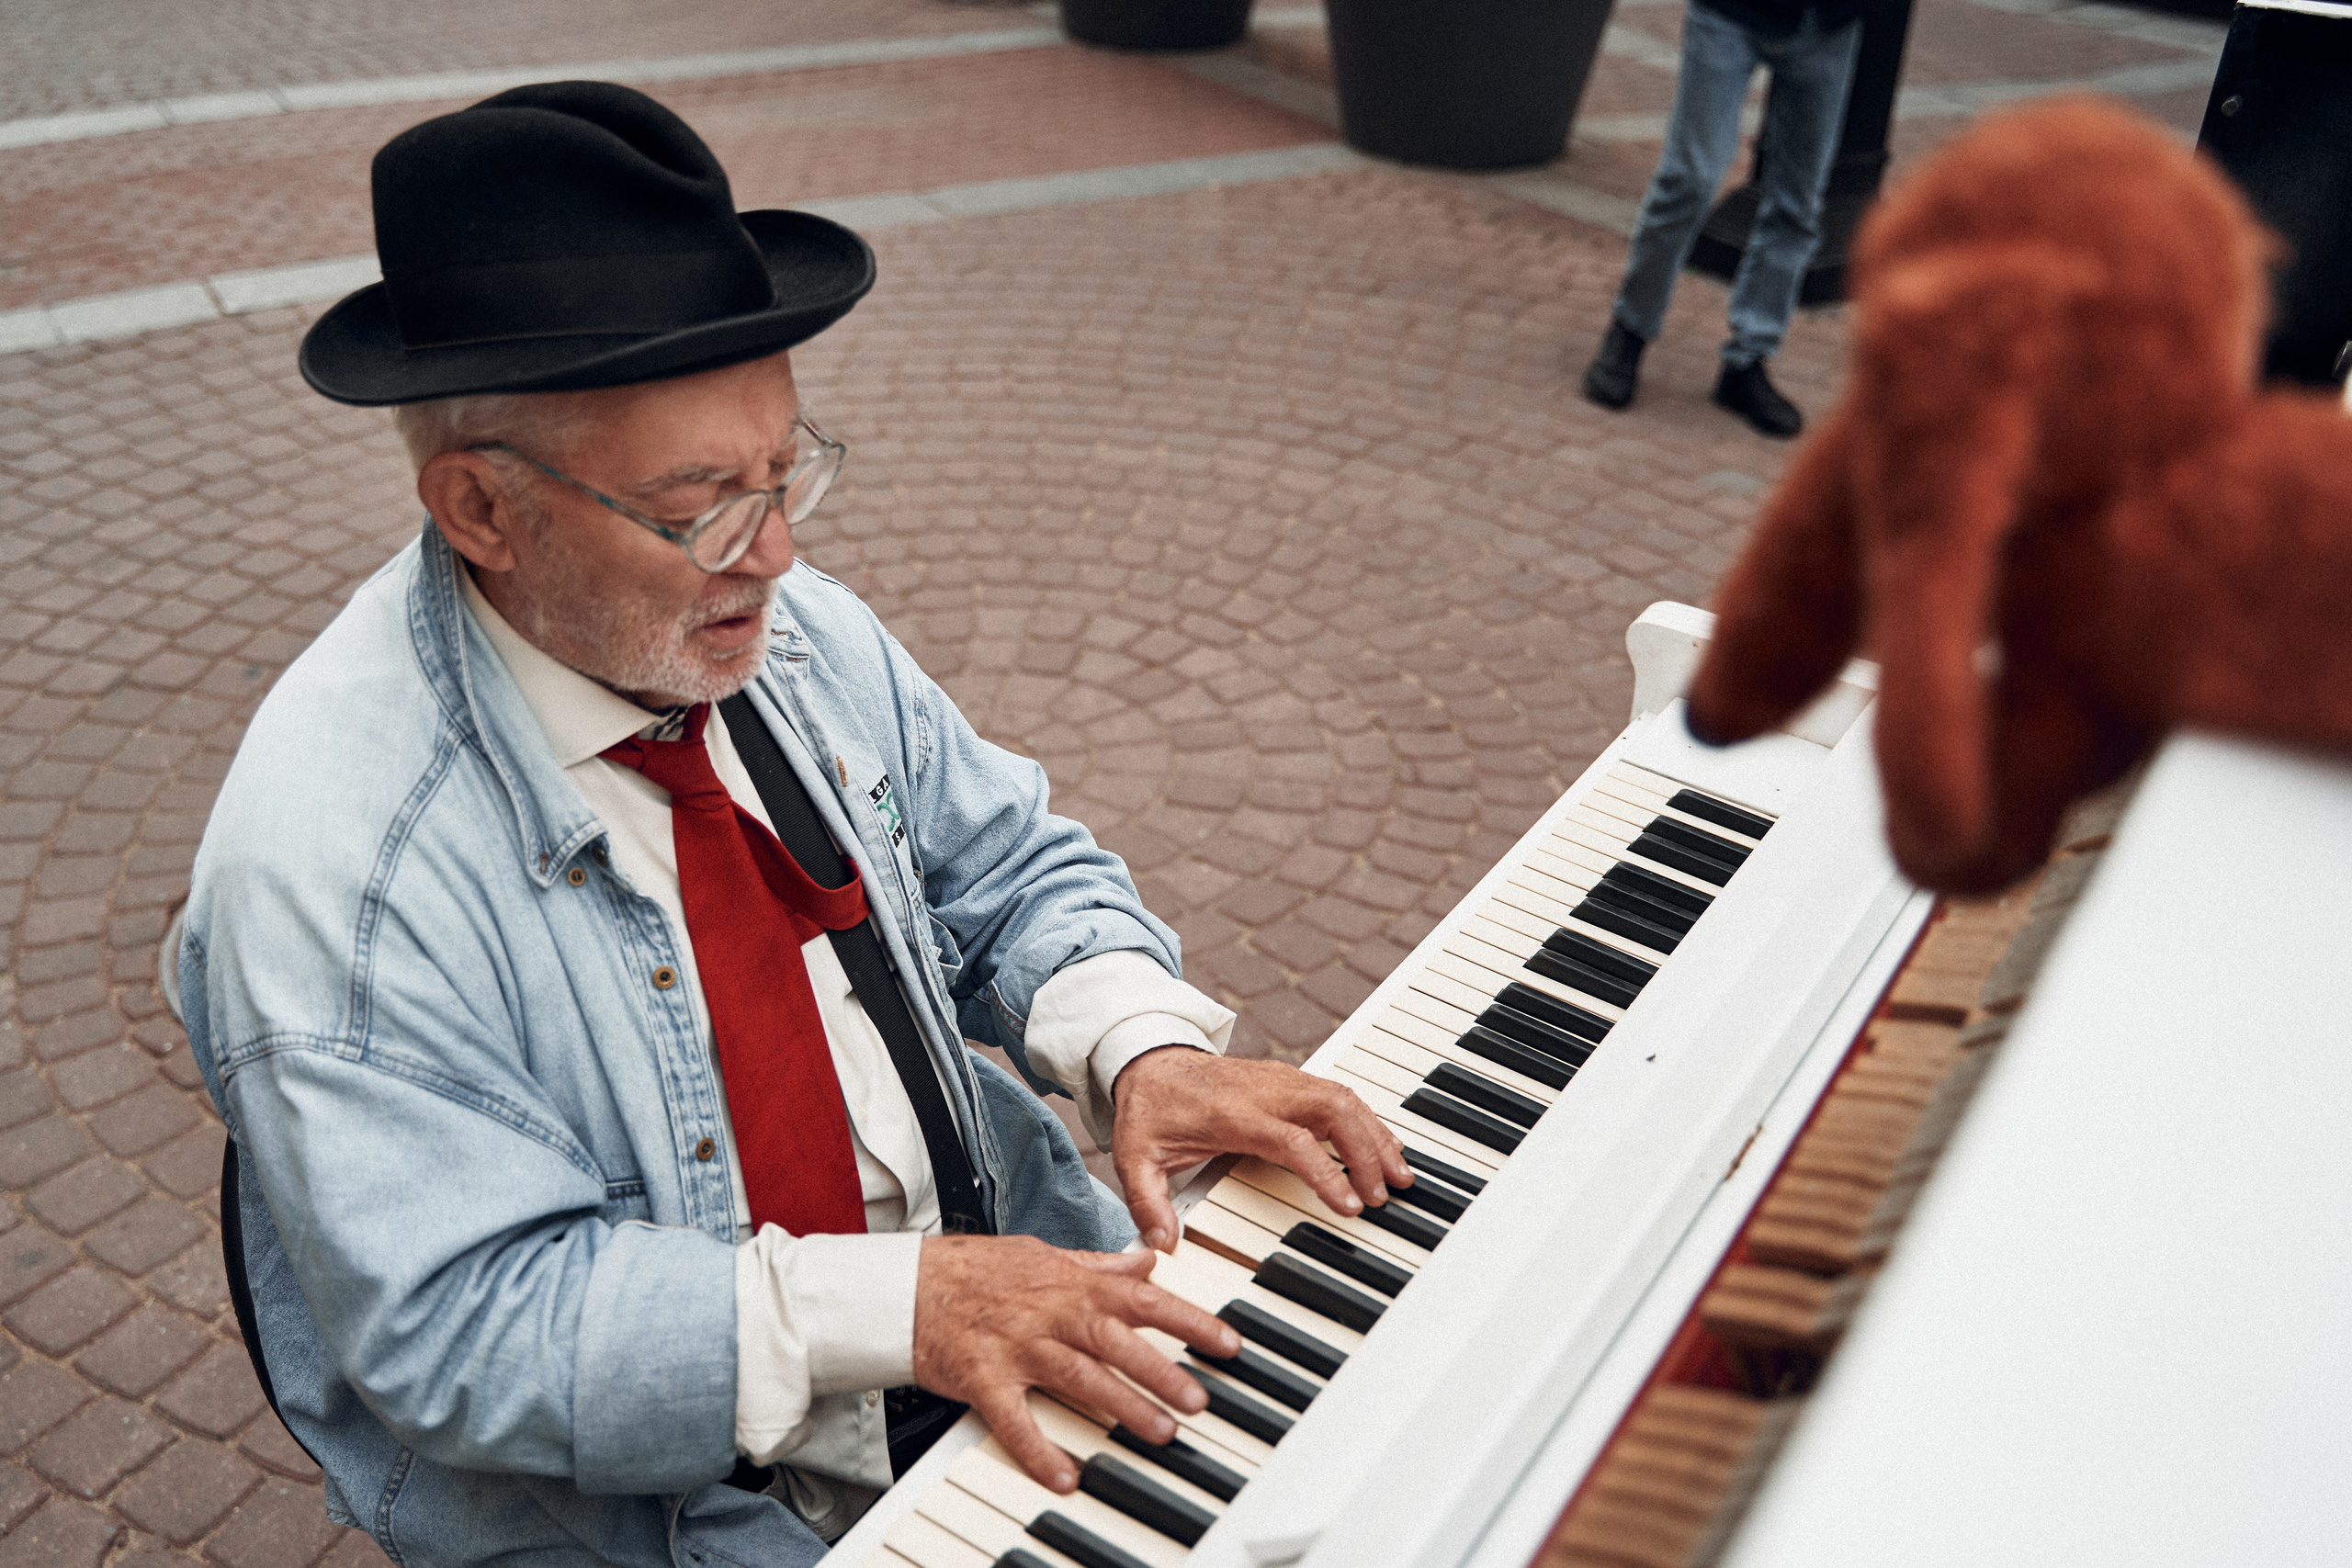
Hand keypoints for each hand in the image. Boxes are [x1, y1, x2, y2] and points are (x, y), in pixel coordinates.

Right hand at [911, 1235, 1240, 1490]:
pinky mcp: (983, 1379)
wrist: (908, 1285)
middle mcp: (1050, 1314)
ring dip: (1122, 1405)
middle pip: (1117, 1342)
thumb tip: (1146, 1263)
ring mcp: (1017, 1348)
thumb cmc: (977, 1270)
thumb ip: (1098, 1266)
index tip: (1226, 1342)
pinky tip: (1065, 1476)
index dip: (1189, 1320)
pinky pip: (1014, 1419)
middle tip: (1199, 1399)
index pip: (1143, 1299)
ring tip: (1159, 1432)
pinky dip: (1039, 1449)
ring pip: (1079, 1376)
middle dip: (1162, 1371)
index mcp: (1072, 1285)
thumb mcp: (1044, 1255)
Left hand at [1110, 1048, 1410, 1252]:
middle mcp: (1264, 1092)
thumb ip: (1148, 1202)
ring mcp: (1281, 1081)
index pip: (1292, 1139)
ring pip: (1343, 1098)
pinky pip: (1339, 1094)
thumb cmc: (1149, 1111)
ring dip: (1375, 1134)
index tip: (1350, 1204)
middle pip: (1333, 1110)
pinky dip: (1366, 1120)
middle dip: (1366, 1151)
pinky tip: (1384, 1146)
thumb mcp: (1133, 1157)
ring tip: (1399, 1176)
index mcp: (1231, 1113)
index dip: (1326, 1171)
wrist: (1150, 1061)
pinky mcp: (1290, 1080)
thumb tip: (1163, 1246)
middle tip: (1384, 1195)